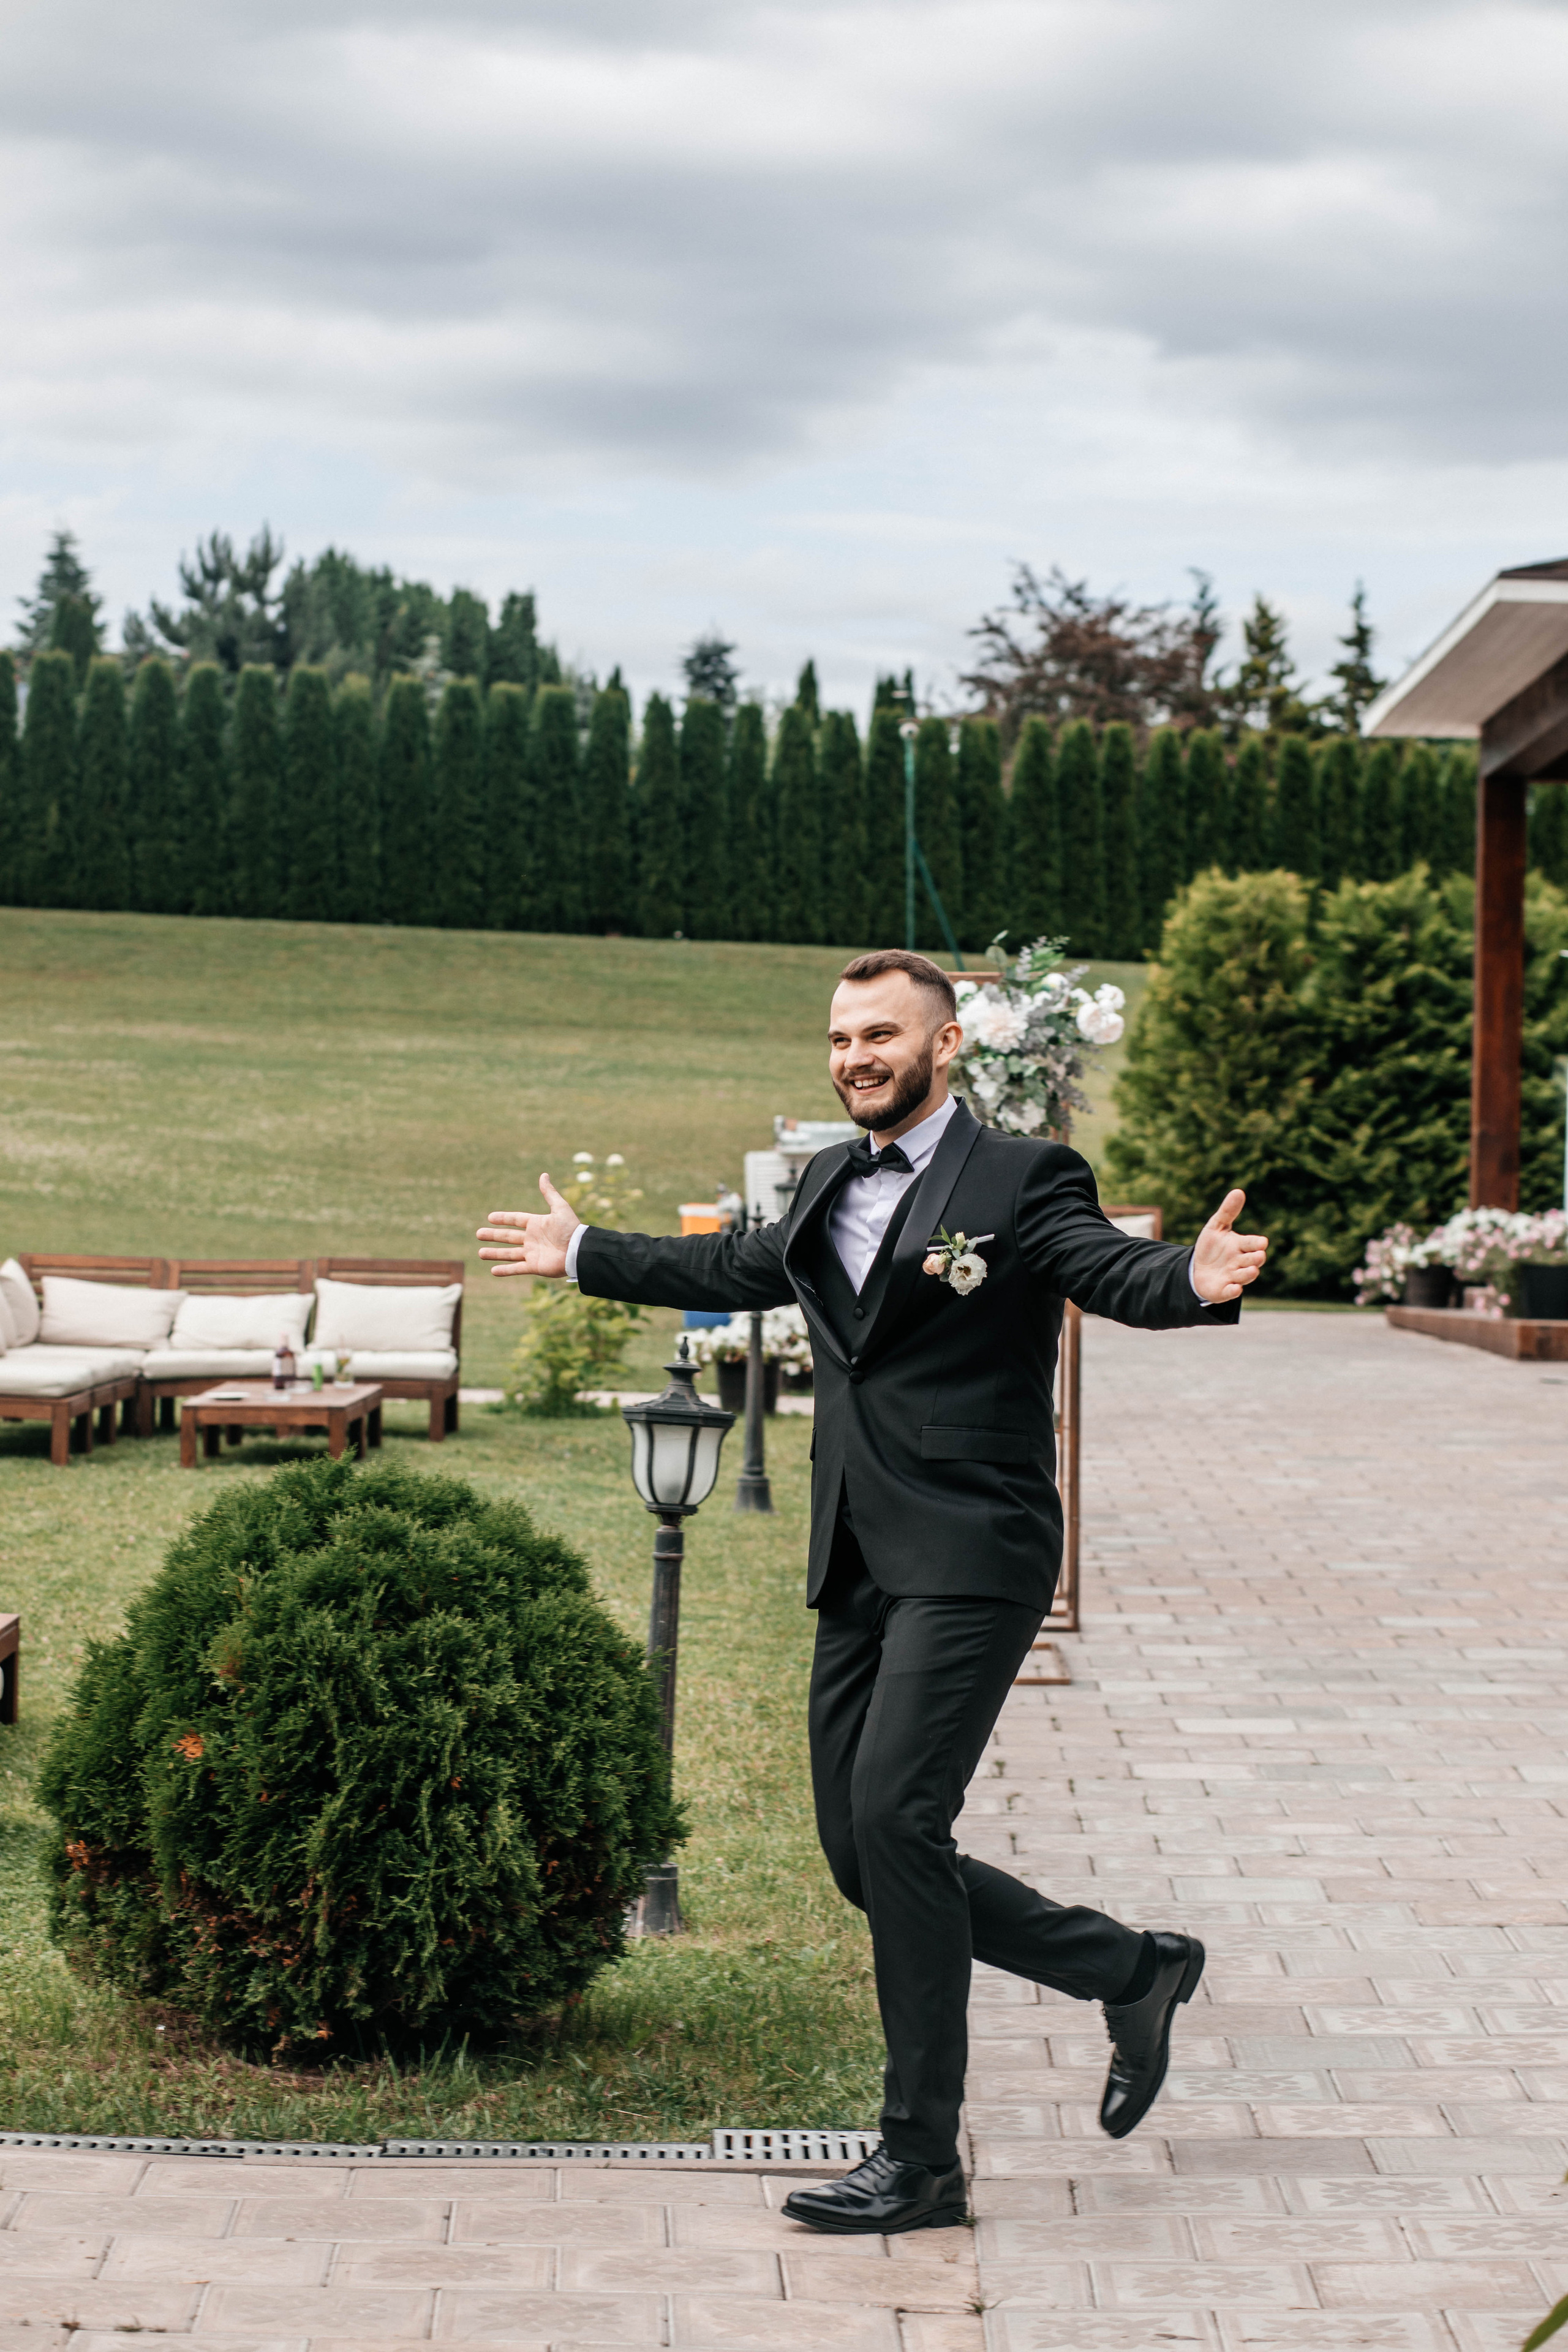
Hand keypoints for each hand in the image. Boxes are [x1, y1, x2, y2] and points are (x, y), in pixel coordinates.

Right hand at [477, 1176, 581, 1278]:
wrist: (579, 1250)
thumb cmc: (571, 1229)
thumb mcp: (560, 1207)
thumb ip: (549, 1193)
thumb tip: (543, 1174)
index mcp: (537, 1224)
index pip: (516, 1220)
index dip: (503, 1218)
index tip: (490, 1217)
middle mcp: (532, 1239)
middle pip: (508, 1237)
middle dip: (493, 1236)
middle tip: (478, 1233)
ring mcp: (532, 1253)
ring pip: (509, 1254)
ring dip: (495, 1253)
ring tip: (480, 1253)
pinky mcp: (534, 1266)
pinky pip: (517, 1268)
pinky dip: (505, 1270)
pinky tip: (493, 1270)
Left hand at [1191, 1188, 1267, 1302]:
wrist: (1196, 1269)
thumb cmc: (1211, 1247)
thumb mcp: (1216, 1227)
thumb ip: (1228, 1211)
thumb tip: (1238, 1191)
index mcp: (1240, 1246)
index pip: (1252, 1243)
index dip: (1257, 1243)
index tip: (1262, 1242)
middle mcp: (1240, 1262)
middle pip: (1252, 1260)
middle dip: (1256, 1258)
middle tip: (1258, 1256)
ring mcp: (1233, 1277)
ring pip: (1245, 1276)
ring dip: (1248, 1274)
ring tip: (1251, 1270)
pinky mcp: (1224, 1290)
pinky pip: (1231, 1291)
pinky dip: (1234, 1290)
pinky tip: (1235, 1288)